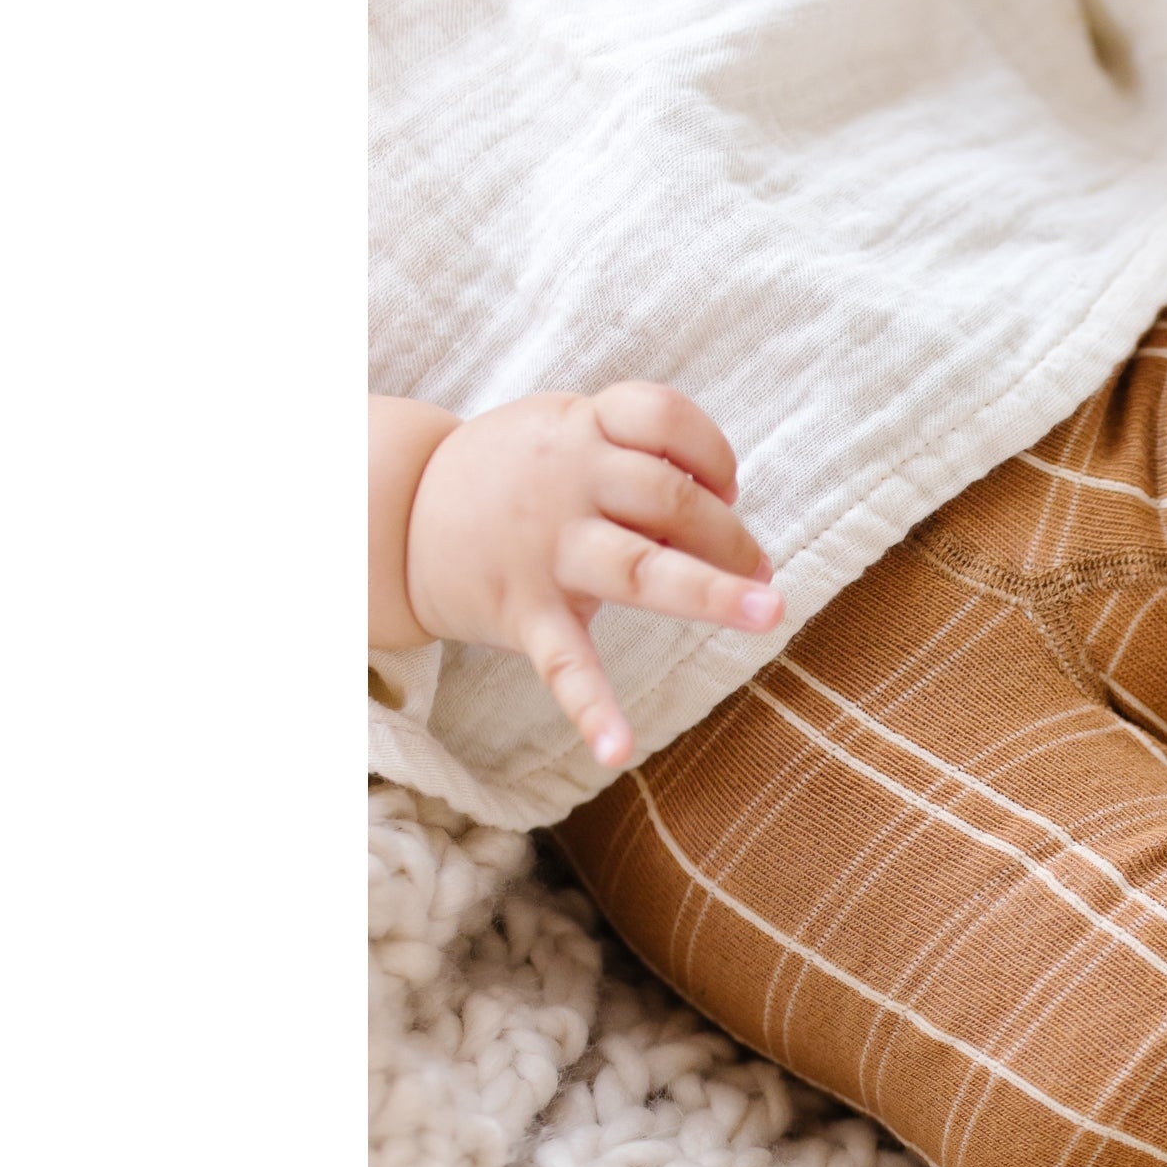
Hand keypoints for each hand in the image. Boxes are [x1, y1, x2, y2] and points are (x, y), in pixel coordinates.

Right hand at [382, 383, 782, 769]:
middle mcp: (567, 486)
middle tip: (761, 570)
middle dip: (728, 534)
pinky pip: (563, 663)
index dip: (709, 450)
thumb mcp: (565, 431)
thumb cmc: (517, 471)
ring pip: (639, 568)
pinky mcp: (524, 612)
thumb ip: (638, 456)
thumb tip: (722, 505)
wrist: (399, 510)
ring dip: (709, 591)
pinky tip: (618, 749)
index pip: (661, 417)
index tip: (724, 484)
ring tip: (767, 611)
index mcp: (581, 431)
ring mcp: (546, 551)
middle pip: (668, 497)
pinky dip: (590, 708)